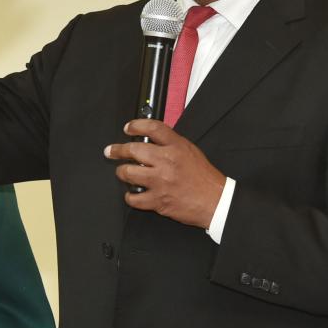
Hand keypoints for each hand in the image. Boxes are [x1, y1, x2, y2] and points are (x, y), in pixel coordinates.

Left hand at [105, 119, 225, 228]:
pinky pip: (134, 198)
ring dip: (122, 172)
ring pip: (128, 173)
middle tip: (111, 151)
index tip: (128, 128)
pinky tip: (133, 194)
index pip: (152, 128)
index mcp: (176, 147)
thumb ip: (171, 144)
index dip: (136, 125)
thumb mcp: (190, 151)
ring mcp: (160, 182)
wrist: (216, 201)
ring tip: (123, 172)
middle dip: (117, 150)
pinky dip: (130, 196)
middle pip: (133, 150)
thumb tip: (150, 139)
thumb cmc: (204, 178)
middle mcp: (166, 162)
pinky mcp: (158, 200)